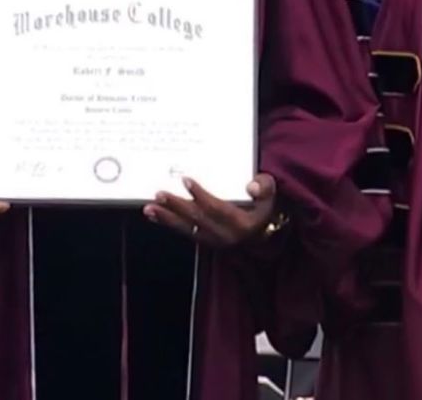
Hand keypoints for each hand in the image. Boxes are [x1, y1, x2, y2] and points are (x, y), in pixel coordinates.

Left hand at [143, 173, 276, 246]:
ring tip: (149, 208)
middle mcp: (226, 236)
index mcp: (242, 224)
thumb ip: (265, 187)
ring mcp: (214, 241)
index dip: (201, 195)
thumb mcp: (272, 196)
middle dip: (177, 206)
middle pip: (197, 219)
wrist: (265, 236)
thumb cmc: (265, 209)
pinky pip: (186, 233)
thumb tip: (252, 185)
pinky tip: (156, 215)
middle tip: (159, 194)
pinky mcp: (206, 241)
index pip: (218, 209)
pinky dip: (170, 223)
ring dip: (167, 218)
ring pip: (188, 229)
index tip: (185, 179)